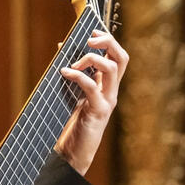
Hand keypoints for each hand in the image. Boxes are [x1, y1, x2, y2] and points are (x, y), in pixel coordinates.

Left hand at [55, 29, 128, 174]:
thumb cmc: (72, 123)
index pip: (117, 55)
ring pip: (112, 68)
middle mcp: (112, 91)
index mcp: (107, 85)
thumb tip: (62, 45)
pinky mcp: (98, 111)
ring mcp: (107, 101)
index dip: (107, 39)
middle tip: (88, 39)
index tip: (90, 31)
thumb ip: (73, 71)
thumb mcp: (73, 92)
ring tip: (72, 63)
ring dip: (91, 58)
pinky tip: (64, 72)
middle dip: (107, 42)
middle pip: (121, 57)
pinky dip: (78, 76)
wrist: (73, 152)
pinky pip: (92, 87)